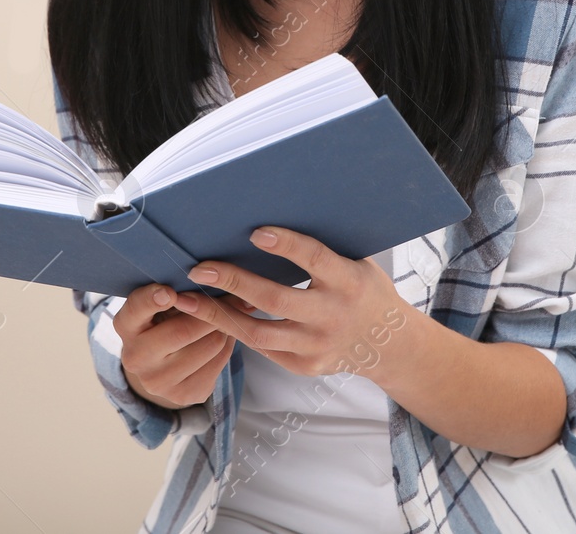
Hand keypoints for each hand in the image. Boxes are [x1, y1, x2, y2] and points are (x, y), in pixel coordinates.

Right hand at [113, 282, 242, 408]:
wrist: (158, 364)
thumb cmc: (162, 320)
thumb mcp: (160, 302)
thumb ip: (176, 290)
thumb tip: (216, 278)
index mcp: (127, 326)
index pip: (137, 309)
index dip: (152, 300)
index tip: (169, 292)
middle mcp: (136, 358)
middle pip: (182, 331)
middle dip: (211, 311)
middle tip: (229, 296)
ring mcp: (158, 382)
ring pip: (210, 345)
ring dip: (224, 327)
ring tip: (225, 317)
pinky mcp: (183, 395)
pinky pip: (220, 362)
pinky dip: (228, 344)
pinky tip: (223, 336)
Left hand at [173, 227, 415, 383]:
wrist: (387, 345)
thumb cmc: (364, 290)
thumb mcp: (357, 262)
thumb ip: (325, 247)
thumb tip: (280, 210)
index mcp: (348, 281)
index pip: (314, 260)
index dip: (286, 245)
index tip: (255, 232)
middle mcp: (332, 316)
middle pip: (275, 300)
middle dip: (234, 281)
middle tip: (199, 268)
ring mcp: (316, 346)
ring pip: (259, 334)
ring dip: (218, 315)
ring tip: (188, 300)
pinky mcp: (304, 366)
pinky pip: (263, 349)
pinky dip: (234, 330)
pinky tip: (212, 315)